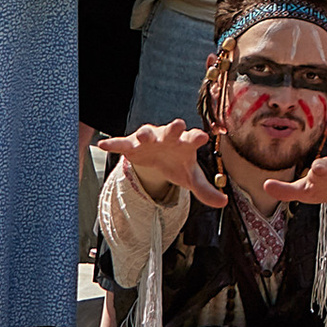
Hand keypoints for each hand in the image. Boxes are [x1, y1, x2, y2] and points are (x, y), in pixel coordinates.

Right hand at [107, 118, 225, 212]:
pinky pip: (121, 143)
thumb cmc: (177, 163)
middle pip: (171, 130)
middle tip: (177, 124)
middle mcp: (167, 137)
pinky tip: (103, 145)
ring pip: (146, 133)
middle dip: (173, 127)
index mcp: (184, 143)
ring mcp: (149, 139)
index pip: (192, 138)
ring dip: (145, 134)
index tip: (202, 136)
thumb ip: (205, 189)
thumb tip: (223, 202)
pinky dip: (113, 143)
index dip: (196, 137)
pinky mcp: (132, 144)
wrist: (158, 158)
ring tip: (143, 136)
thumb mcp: (190, 177)